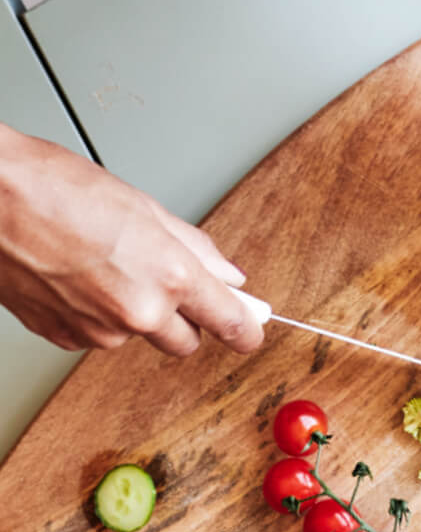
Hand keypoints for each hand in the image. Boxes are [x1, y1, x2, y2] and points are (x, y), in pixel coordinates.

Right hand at [0, 127, 262, 355]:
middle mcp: (137, 313)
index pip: (229, 322)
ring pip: (136, 335)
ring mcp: (97, 330)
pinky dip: (95, 314)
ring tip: (105, 263)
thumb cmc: (57, 190)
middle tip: (168, 282)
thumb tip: (229, 275)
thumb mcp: (147, 209)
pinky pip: (96, 335)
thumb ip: (196, 249)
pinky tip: (79, 277)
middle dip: (186, 319)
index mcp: (169, 278)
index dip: (245, 329)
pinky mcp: (60, 337)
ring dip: (134, 311)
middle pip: (185, 341)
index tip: (251, 331)